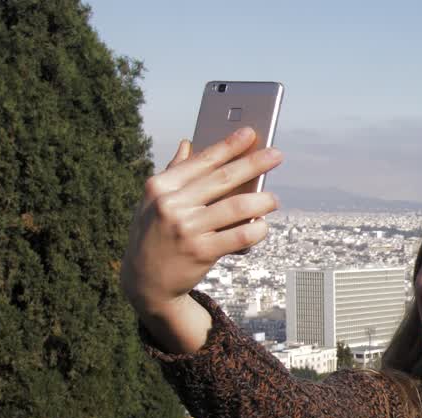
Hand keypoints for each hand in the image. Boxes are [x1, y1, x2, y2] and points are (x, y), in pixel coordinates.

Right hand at [121, 126, 281, 317]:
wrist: (145, 281)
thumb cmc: (154, 234)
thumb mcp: (152, 202)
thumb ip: (172, 174)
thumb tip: (188, 143)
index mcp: (160, 187)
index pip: (202, 162)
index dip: (228, 146)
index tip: (250, 133)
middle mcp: (171, 205)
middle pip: (223, 179)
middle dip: (254, 164)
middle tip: (277, 155)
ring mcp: (186, 229)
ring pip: (236, 207)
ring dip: (262, 200)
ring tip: (274, 199)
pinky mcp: (201, 251)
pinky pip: (240, 236)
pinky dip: (256, 229)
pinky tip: (263, 225)